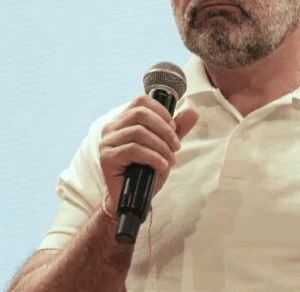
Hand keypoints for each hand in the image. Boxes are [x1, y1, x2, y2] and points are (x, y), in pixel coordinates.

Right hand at [99, 95, 198, 214]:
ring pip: (138, 132)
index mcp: (124, 120)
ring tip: (170, 158)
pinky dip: (154, 157)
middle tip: (176, 145)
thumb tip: (192, 112)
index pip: (141, 101)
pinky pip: (134, 150)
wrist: (134, 199)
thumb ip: (177, 130)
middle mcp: (112, 128)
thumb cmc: (146, 171)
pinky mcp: (107, 158)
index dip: (162, 111)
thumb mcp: (166, 147)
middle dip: (164, 129)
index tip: (174, 128)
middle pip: (140, 113)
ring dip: (161, 145)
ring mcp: (107, 142)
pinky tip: (162, 165)